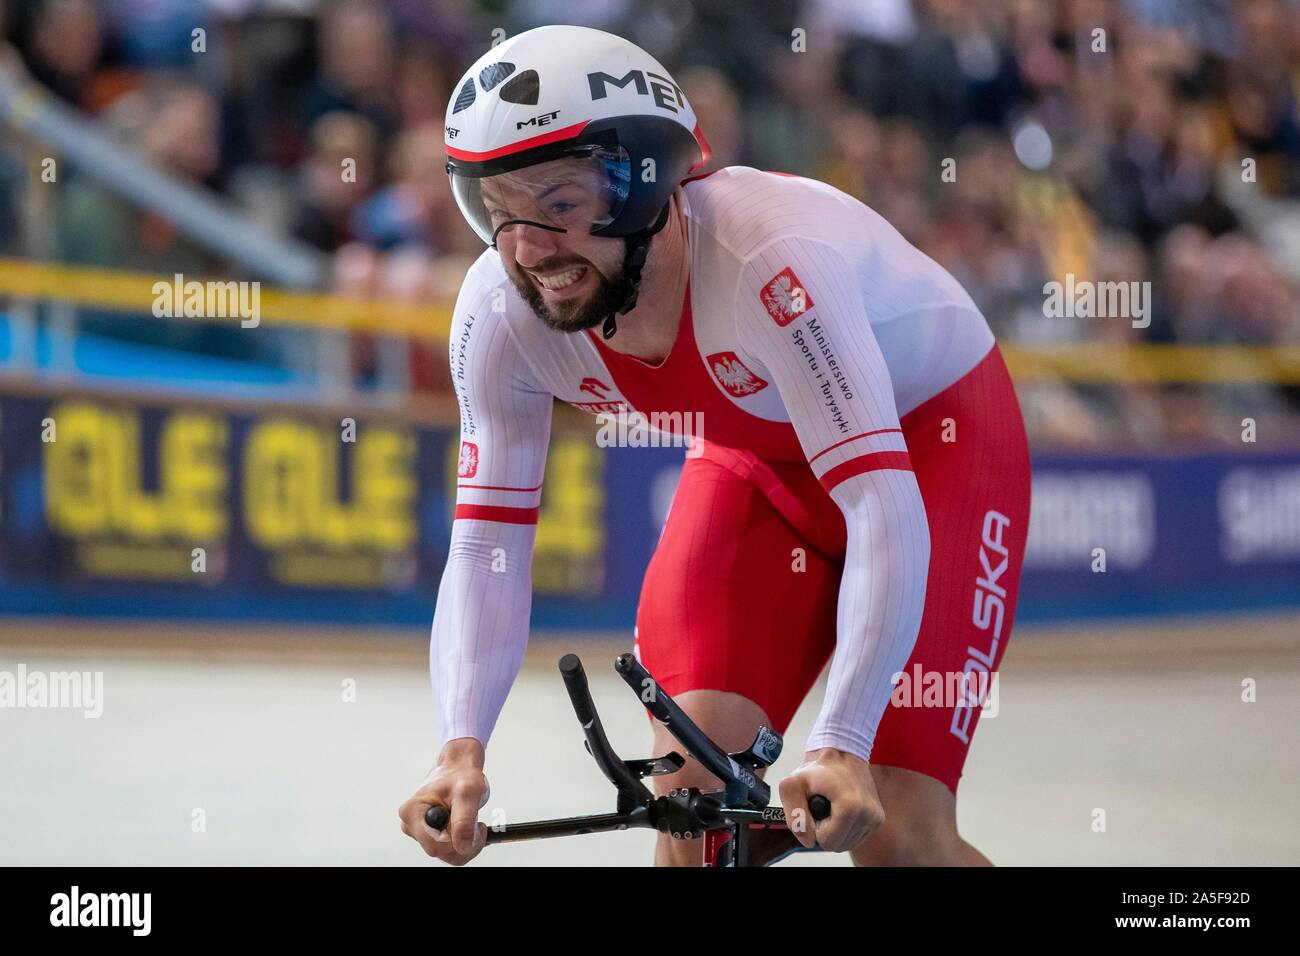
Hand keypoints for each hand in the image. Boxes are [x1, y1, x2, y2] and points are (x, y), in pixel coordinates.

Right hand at [398, 738, 489, 864]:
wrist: (459, 770)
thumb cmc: (461, 776)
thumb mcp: (468, 793)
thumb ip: (464, 821)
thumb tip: (462, 847)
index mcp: (412, 812)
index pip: (435, 846)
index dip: (458, 841)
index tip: (477, 826)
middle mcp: (410, 824)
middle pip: (440, 852)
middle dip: (463, 843)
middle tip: (477, 824)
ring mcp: (418, 831)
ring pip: (445, 854)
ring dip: (464, 842)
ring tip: (471, 821)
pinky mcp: (427, 835)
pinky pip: (448, 850)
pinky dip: (462, 842)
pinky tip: (466, 825)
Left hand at [779, 748, 882, 851]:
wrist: (841, 753)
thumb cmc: (817, 768)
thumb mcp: (792, 785)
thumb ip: (794, 816)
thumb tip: (807, 840)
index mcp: (851, 807)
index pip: (828, 841)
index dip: (815, 828)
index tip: (815, 807)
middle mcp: (868, 814)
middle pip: (838, 845)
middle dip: (826, 830)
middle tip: (823, 805)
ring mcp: (876, 817)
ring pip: (848, 843)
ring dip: (836, 829)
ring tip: (832, 805)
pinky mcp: (878, 818)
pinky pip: (856, 836)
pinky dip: (845, 827)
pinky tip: (841, 808)